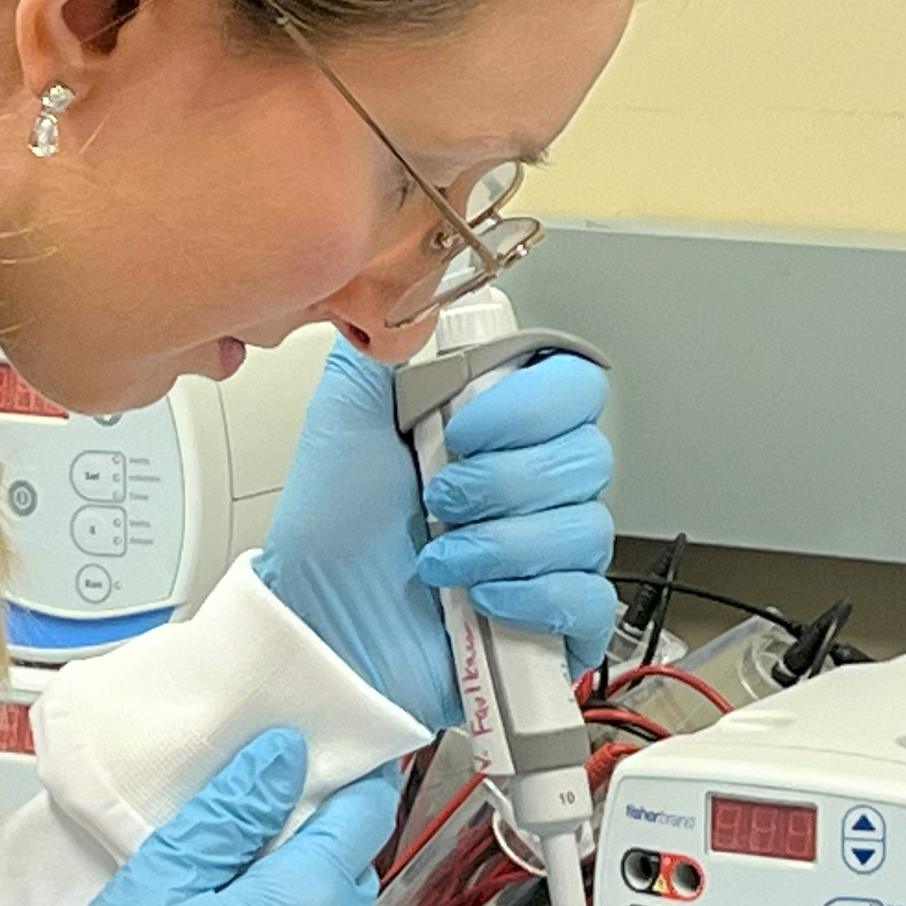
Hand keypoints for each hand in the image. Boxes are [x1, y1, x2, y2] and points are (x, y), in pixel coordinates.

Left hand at [253, 342, 619, 732]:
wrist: (314, 625)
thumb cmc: (330, 531)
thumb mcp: (346, 417)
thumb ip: (389, 343)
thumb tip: (424, 281)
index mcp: (499, 428)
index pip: (575, 386)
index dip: (527, 407)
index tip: (460, 429)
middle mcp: (531, 484)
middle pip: (588, 456)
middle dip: (502, 481)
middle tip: (439, 500)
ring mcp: (547, 553)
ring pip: (587, 528)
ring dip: (502, 544)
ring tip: (441, 560)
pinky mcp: (552, 620)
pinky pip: (590, 599)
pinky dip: (534, 597)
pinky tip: (482, 599)